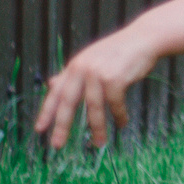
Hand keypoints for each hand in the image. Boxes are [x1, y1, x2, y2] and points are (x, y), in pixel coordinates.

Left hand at [33, 26, 159, 150]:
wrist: (144, 38)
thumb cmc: (119, 51)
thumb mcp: (90, 60)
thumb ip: (72, 74)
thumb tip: (51, 83)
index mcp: (74, 66)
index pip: (56, 92)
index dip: (47, 112)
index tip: (39, 130)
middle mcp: (82, 68)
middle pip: (68, 102)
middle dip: (62, 125)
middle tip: (57, 145)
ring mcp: (98, 73)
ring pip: (93, 107)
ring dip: (97, 128)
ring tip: (99, 143)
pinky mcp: (114, 78)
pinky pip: (115, 104)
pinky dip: (119, 116)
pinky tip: (122, 123)